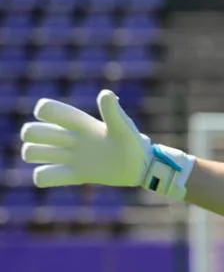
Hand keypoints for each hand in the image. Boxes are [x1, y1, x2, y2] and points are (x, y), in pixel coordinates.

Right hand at [20, 89, 192, 198]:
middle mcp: (70, 138)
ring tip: (59, 160)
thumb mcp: (123, 127)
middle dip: (34, 135)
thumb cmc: (134, 144)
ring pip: (32, 152)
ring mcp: (71, 157)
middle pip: (32, 131)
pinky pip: (45, 177)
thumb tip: (106, 94)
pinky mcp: (76, 174)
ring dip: (35, 155)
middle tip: (58, 144)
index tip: (61, 122)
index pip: (48, 109)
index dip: (44, 111)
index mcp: (79, 123)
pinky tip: (61, 175)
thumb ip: (113, 112)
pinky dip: (43, 177)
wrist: (143, 168)